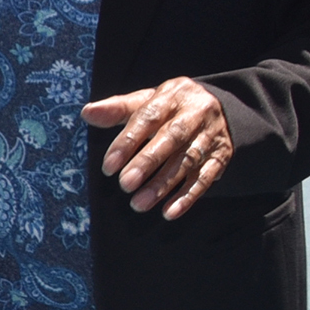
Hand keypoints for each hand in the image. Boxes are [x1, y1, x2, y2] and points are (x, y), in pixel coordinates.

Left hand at [83, 77, 234, 218]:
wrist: (219, 106)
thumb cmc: (169, 108)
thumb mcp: (146, 101)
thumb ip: (117, 109)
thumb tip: (87, 113)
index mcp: (172, 96)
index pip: (148, 117)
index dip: (127, 142)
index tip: (108, 166)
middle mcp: (195, 114)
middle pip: (171, 138)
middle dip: (147, 163)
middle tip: (125, 185)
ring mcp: (211, 136)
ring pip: (188, 161)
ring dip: (163, 185)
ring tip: (139, 203)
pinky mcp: (222, 156)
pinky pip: (206, 178)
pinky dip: (188, 196)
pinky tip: (170, 212)